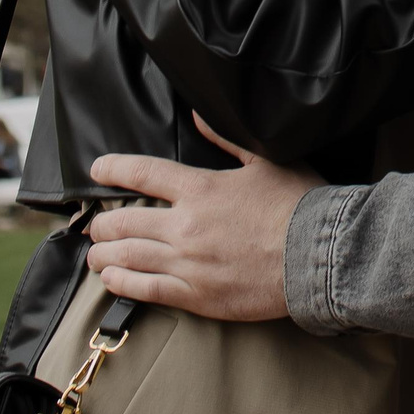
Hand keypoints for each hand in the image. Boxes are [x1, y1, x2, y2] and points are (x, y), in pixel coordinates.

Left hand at [85, 117, 315, 322]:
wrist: (318, 257)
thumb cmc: (297, 205)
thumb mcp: (264, 161)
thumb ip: (226, 139)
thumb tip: (198, 117)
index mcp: (200, 189)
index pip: (143, 173)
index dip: (114, 169)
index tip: (97, 169)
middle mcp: (186, 226)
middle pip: (126, 220)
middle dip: (104, 223)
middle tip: (95, 225)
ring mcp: (188, 263)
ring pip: (129, 256)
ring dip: (105, 254)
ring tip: (95, 254)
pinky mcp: (197, 295)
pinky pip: (146, 290)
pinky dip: (123, 283)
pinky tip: (111, 280)